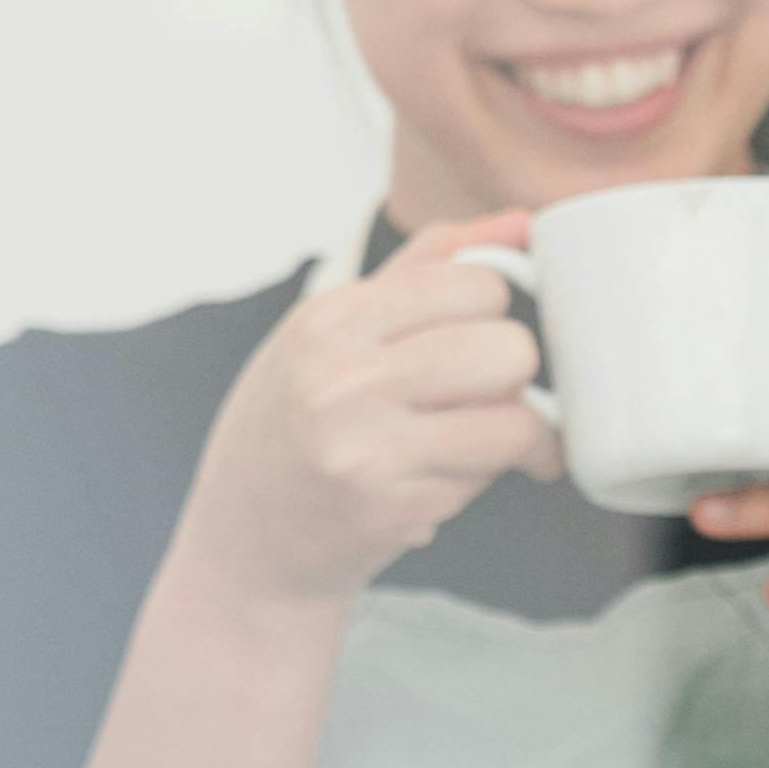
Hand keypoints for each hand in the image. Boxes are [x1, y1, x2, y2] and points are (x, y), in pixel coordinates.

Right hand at [178, 216, 555, 605]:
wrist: (245, 543)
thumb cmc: (294, 427)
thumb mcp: (331, 333)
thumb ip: (426, 269)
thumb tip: (523, 224)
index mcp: (329, 320)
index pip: (475, 283)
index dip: (490, 312)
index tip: (475, 337)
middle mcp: (344, 380)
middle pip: (508, 349)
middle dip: (511, 373)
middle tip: (483, 395)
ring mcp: (369, 450)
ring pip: (515, 419)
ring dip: (515, 434)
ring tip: (479, 441)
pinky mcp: (394, 511)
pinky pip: (489, 478)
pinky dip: (480, 480)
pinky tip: (438, 481)